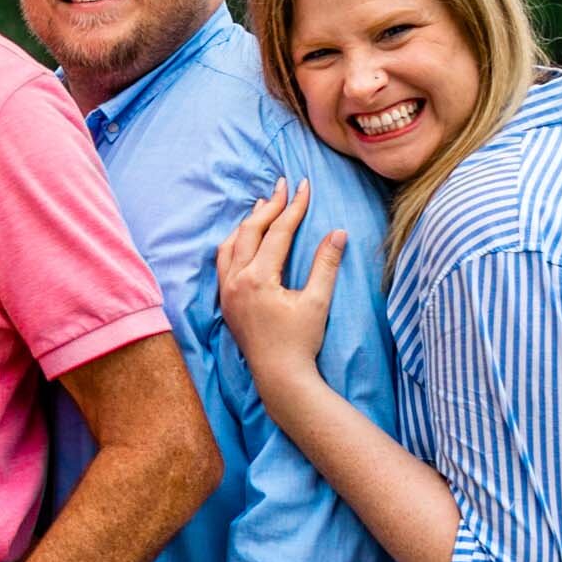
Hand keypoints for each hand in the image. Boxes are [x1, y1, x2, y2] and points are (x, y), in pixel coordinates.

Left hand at [215, 177, 342, 391]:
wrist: (279, 376)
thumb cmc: (300, 341)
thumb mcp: (317, 301)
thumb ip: (325, 264)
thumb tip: (338, 232)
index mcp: (258, 278)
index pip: (277, 232)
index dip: (293, 207)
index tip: (304, 185)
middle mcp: (235, 280)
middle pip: (250, 231)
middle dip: (268, 206)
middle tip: (283, 186)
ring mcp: (227, 290)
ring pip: (230, 244)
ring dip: (247, 222)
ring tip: (263, 205)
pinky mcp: (226, 300)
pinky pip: (223, 261)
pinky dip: (235, 242)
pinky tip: (244, 238)